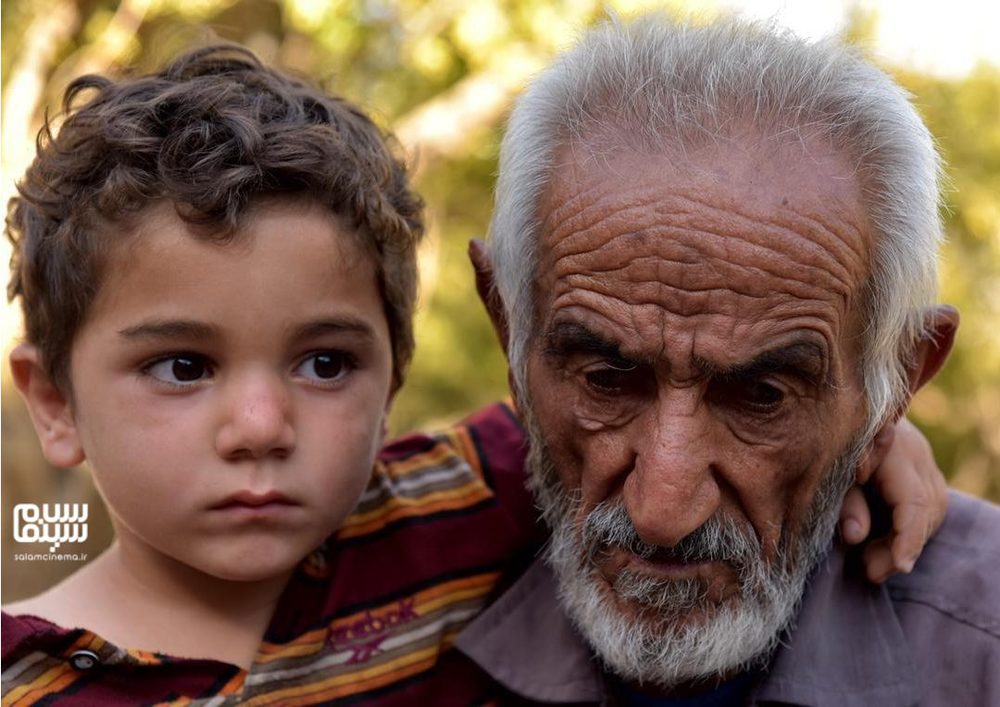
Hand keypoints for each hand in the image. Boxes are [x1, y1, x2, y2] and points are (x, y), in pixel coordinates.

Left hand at [839, 417, 948, 582]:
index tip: (899, 566)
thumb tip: (855, 537)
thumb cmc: (827, 442)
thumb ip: (844, 503)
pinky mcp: (923, 468)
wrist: (841, 408)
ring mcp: (924, 460)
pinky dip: (910, 529)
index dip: (908, 537)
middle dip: (903, 546)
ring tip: (874, 564)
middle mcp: (917, 454)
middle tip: (872, 571)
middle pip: (927, 510)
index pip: (914, 502)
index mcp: (894, 450)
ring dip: (907, 541)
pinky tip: (886, 546)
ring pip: (932, 510)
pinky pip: (928, 505)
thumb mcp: (829, 473)